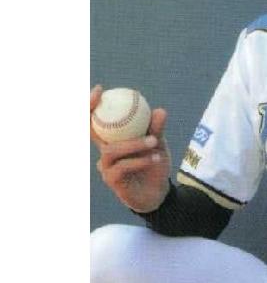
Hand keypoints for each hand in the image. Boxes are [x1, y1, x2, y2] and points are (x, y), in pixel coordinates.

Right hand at [91, 85, 171, 212]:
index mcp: (112, 139)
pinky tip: (156, 158)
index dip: (91, 104)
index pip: (95, 120)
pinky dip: (140, 160)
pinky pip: (123, 167)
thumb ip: (156, 129)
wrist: (159, 193)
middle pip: (91, 131)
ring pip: (112, 150)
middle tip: (116, 106)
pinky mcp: (112, 181)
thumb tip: (160, 110)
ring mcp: (106, 167)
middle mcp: (105, 151)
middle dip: (93, 114)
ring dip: (134, 144)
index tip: (99, 90)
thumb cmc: (154, 165)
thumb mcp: (157, 144)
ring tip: (154, 141)